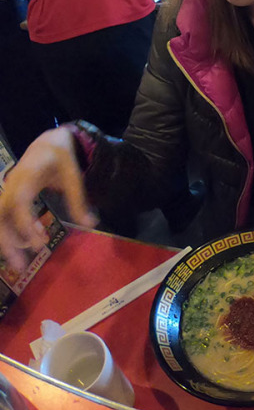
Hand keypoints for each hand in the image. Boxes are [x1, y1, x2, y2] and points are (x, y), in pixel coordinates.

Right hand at [0, 128, 94, 270]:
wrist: (48, 143)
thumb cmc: (61, 157)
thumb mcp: (73, 175)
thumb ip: (78, 200)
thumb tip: (90, 224)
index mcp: (27, 177)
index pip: (19, 203)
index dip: (25, 224)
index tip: (37, 243)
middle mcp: (10, 186)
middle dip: (5, 241)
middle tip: (19, 266)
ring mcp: (6, 192)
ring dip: (6, 241)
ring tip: (20, 262)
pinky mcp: (8, 199)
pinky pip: (3, 219)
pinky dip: (10, 234)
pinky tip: (28, 243)